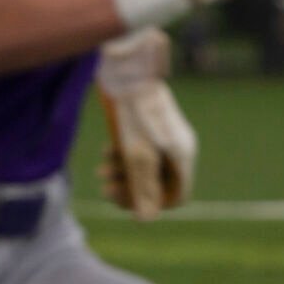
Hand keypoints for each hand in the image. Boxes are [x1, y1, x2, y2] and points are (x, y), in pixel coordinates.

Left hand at [95, 29, 195, 220]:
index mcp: (182, 154)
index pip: (176, 195)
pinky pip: (139, 148)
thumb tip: (145, 220)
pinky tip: (106, 155)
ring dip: (123, 172)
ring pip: (145, 164)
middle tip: (107, 189)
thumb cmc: (133, 108)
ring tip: (102, 173)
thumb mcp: (135, 153)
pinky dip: (123, 154)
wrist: (127, 62)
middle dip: (132, 187)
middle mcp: (177, 144)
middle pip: (158, 181)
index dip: (151, 204)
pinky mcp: (148, 122)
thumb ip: (142, 187)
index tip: (126, 204)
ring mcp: (163, 133)